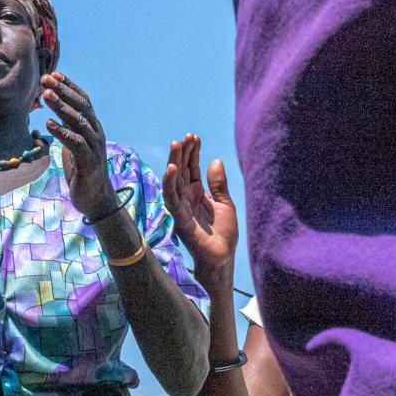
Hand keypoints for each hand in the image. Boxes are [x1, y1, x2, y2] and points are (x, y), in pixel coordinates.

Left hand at [42, 72, 118, 218]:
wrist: (97, 200)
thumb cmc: (82, 172)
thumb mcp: (73, 147)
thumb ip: (68, 131)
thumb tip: (53, 117)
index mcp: (93, 128)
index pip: (83, 101)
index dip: (69, 86)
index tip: (54, 74)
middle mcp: (96, 134)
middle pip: (81, 106)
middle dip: (63, 91)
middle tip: (46, 79)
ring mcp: (94, 147)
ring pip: (78, 121)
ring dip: (61, 106)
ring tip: (45, 95)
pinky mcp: (89, 162)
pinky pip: (76, 143)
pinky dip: (62, 132)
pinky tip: (48, 124)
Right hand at [163, 133, 238, 286]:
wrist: (223, 258)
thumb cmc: (223, 234)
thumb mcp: (225, 204)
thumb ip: (218, 184)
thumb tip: (215, 160)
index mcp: (196, 193)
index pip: (191, 168)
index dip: (192, 152)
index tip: (194, 137)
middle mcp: (186, 198)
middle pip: (180, 171)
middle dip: (181, 153)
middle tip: (184, 137)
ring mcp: (181, 207)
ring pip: (173, 181)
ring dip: (173, 163)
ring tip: (176, 145)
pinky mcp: (179, 218)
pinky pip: (172, 198)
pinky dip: (170, 183)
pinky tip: (171, 169)